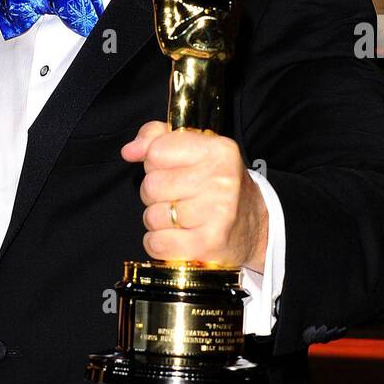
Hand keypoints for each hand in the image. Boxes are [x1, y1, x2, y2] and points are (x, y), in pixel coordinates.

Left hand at [121, 121, 267, 269]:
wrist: (254, 230)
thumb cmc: (218, 188)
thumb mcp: (198, 152)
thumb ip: (159, 139)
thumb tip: (130, 150)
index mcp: (219, 150)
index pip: (157, 151)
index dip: (155, 164)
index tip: (172, 171)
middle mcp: (221, 180)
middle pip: (151, 185)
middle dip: (156, 195)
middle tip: (179, 199)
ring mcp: (216, 214)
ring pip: (151, 216)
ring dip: (159, 221)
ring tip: (182, 219)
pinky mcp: (207, 244)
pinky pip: (156, 243)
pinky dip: (160, 243)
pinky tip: (179, 239)